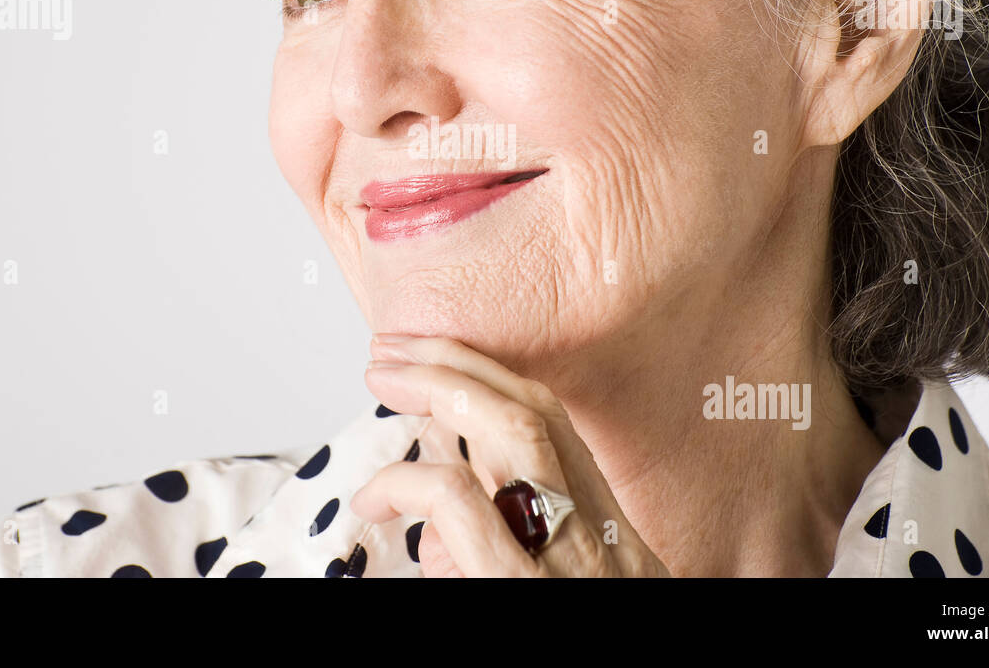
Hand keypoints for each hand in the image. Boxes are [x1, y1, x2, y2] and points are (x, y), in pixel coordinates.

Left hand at [349, 334, 671, 576]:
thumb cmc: (584, 644)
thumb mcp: (562, 591)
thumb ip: (502, 555)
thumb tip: (436, 536)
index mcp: (612, 537)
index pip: (555, 424)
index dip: (489, 377)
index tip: (434, 357)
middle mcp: (604, 540)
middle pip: (538, 410)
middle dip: (460, 363)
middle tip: (391, 350)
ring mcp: (573, 563)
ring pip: (520, 433)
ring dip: (443, 388)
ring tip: (383, 379)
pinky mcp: (524, 592)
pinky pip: (466, 505)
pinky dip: (413, 482)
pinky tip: (377, 495)